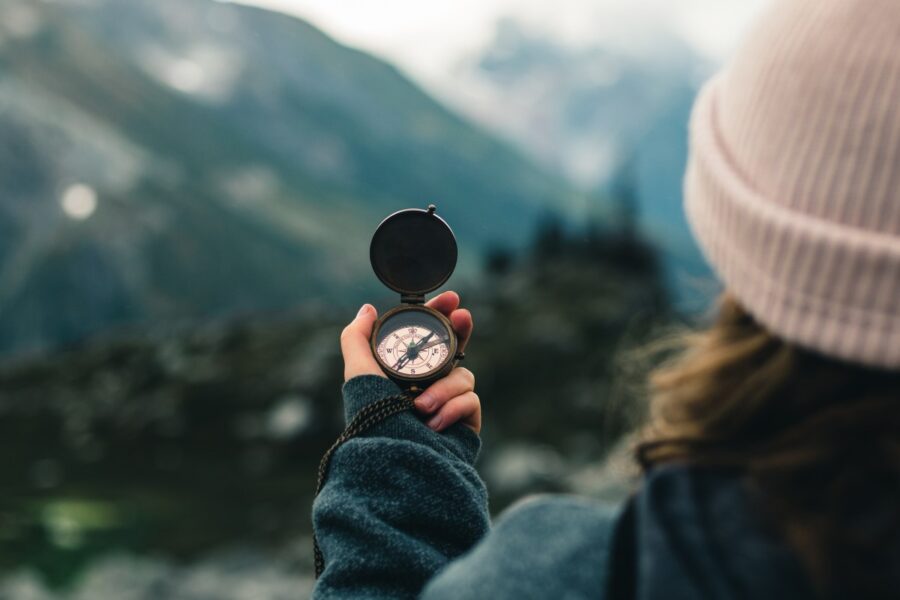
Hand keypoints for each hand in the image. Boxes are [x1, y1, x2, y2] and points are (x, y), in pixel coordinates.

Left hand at [340, 291, 478, 432]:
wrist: (395, 461)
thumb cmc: (374, 420)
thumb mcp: (358, 374)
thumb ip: (357, 338)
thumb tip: (367, 309)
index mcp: (405, 373)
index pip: (428, 337)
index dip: (441, 315)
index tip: (450, 298)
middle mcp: (428, 386)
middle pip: (455, 349)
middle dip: (461, 330)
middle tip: (463, 316)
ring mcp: (448, 405)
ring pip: (462, 375)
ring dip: (443, 388)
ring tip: (421, 407)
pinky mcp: (465, 423)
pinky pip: (470, 400)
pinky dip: (452, 408)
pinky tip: (434, 424)